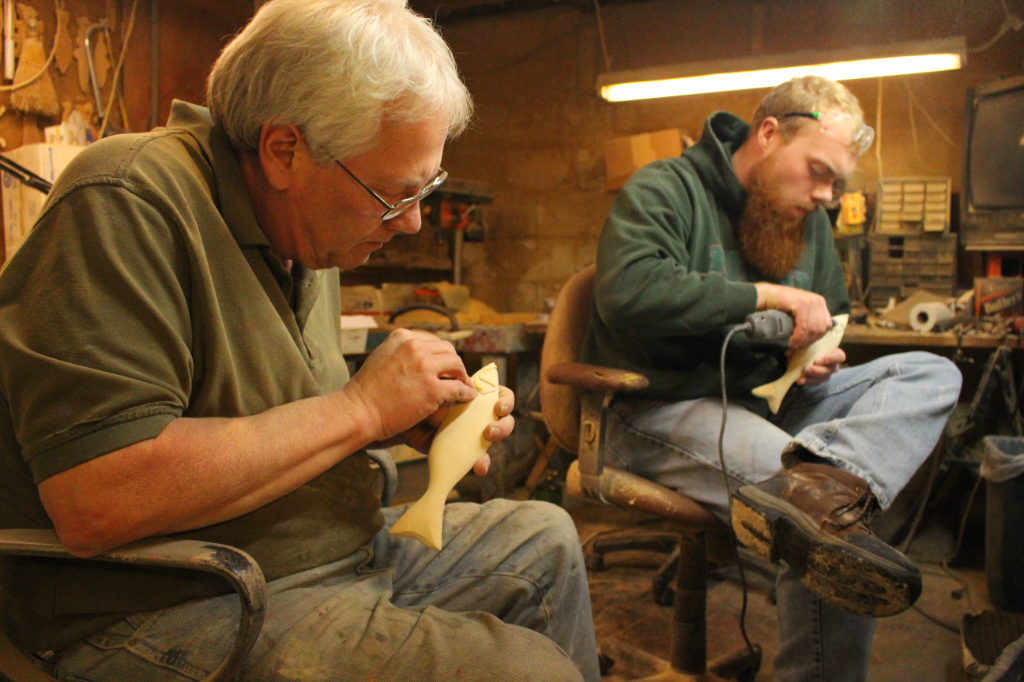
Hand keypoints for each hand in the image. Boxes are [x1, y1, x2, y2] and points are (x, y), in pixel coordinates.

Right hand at [342, 329, 476, 442]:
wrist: (359, 410)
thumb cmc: (367, 390)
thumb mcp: (382, 356)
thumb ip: (402, 352)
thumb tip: (423, 355)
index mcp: (403, 337)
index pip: (432, 341)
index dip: (441, 355)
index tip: (445, 366)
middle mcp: (415, 347)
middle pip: (448, 350)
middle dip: (454, 364)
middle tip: (458, 376)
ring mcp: (425, 367)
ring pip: (457, 365)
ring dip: (462, 376)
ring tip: (463, 386)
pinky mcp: (432, 389)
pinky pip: (458, 388)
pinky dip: (466, 393)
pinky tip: (467, 398)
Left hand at [402, 385, 515, 475]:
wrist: (407, 421)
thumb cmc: (423, 401)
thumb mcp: (434, 394)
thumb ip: (444, 398)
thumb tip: (449, 409)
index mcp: (477, 395)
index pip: (501, 395)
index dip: (505, 400)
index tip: (497, 408)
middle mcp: (480, 413)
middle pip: (504, 418)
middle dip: (504, 426)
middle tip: (490, 431)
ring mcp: (475, 433)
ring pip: (496, 437)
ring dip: (496, 442)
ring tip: (485, 444)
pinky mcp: (467, 450)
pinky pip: (480, 458)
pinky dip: (482, 463)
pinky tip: (479, 467)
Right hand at [754, 282, 831, 349]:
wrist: (766, 296)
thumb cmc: (780, 307)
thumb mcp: (799, 316)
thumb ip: (807, 325)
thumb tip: (809, 342)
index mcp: (820, 304)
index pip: (826, 327)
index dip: (815, 338)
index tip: (802, 344)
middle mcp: (818, 301)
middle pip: (821, 329)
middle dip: (808, 341)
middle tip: (795, 346)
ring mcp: (811, 302)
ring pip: (813, 329)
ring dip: (802, 340)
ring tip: (792, 344)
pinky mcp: (802, 304)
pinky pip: (804, 326)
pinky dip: (797, 336)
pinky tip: (791, 340)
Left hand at [795, 347, 845, 385]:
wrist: (806, 355)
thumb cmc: (812, 347)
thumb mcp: (808, 344)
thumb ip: (800, 346)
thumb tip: (789, 351)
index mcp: (835, 354)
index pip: (839, 357)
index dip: (830, 359)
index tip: (818, 360)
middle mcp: (833, 365)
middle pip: (829, 370)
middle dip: (817, 370)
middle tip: (806, 368)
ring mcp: (826, 374)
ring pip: (822, 378)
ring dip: (811, 378)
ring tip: (801, 376)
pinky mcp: (819, 380)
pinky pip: (814, 383)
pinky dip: (806, 382)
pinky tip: (799, 380)